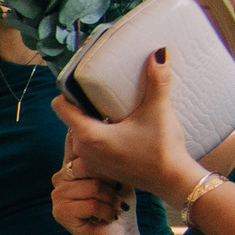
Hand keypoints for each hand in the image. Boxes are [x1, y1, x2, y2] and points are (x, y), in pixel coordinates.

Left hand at [49, 49, 192, 199]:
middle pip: (72, 119)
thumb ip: (157, 80)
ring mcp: (92, 162)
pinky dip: (98, 135)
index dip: (68, 92)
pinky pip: (90, 146)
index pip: (61, 108)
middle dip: (83, 105)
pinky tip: (117, 126)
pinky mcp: (102, 169)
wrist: (173, 182)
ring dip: (92, 121)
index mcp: (89, 135)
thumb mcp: (159, 110)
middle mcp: (84, 150)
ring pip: (81, 133)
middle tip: (101, 90)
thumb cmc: (162, 149)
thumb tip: (160, 52)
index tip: (82, 81)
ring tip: (110, 106)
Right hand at [51, 146, 138, 234]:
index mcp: (71, 164)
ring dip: (111, 199)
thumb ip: (106, 157)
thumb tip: (102, 141)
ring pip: (92, 187)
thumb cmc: (119, 203)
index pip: (74, 141)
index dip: (96, 148)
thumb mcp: (118, 174)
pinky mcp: (61, 213)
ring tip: (114, 207)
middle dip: (110, 180)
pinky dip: (106, 211)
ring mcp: (57, 195)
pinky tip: (108, 217)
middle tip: (116, 193)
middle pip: (88, 164)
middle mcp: (60, 177)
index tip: (111, 163)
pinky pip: (91, 204)